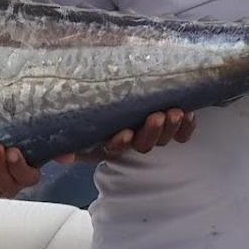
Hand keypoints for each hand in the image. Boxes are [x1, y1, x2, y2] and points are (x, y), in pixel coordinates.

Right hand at [55, 108, 196, 163]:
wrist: (122, 91)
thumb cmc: (98, 107)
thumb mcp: (81, 124)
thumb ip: (71, 141)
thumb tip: (61, 157)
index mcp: (109, 141)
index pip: (113, 148)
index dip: (120, 143)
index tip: (124, 134)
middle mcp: (132, 141)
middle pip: (143, 144)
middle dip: (151, 132)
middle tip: (156, 116)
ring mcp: (152, 136)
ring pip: (163, 139)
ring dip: (170, 127)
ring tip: (175, 112)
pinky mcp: (171, 130)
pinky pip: (182, 134)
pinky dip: (186, 127)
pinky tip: (188, 114)